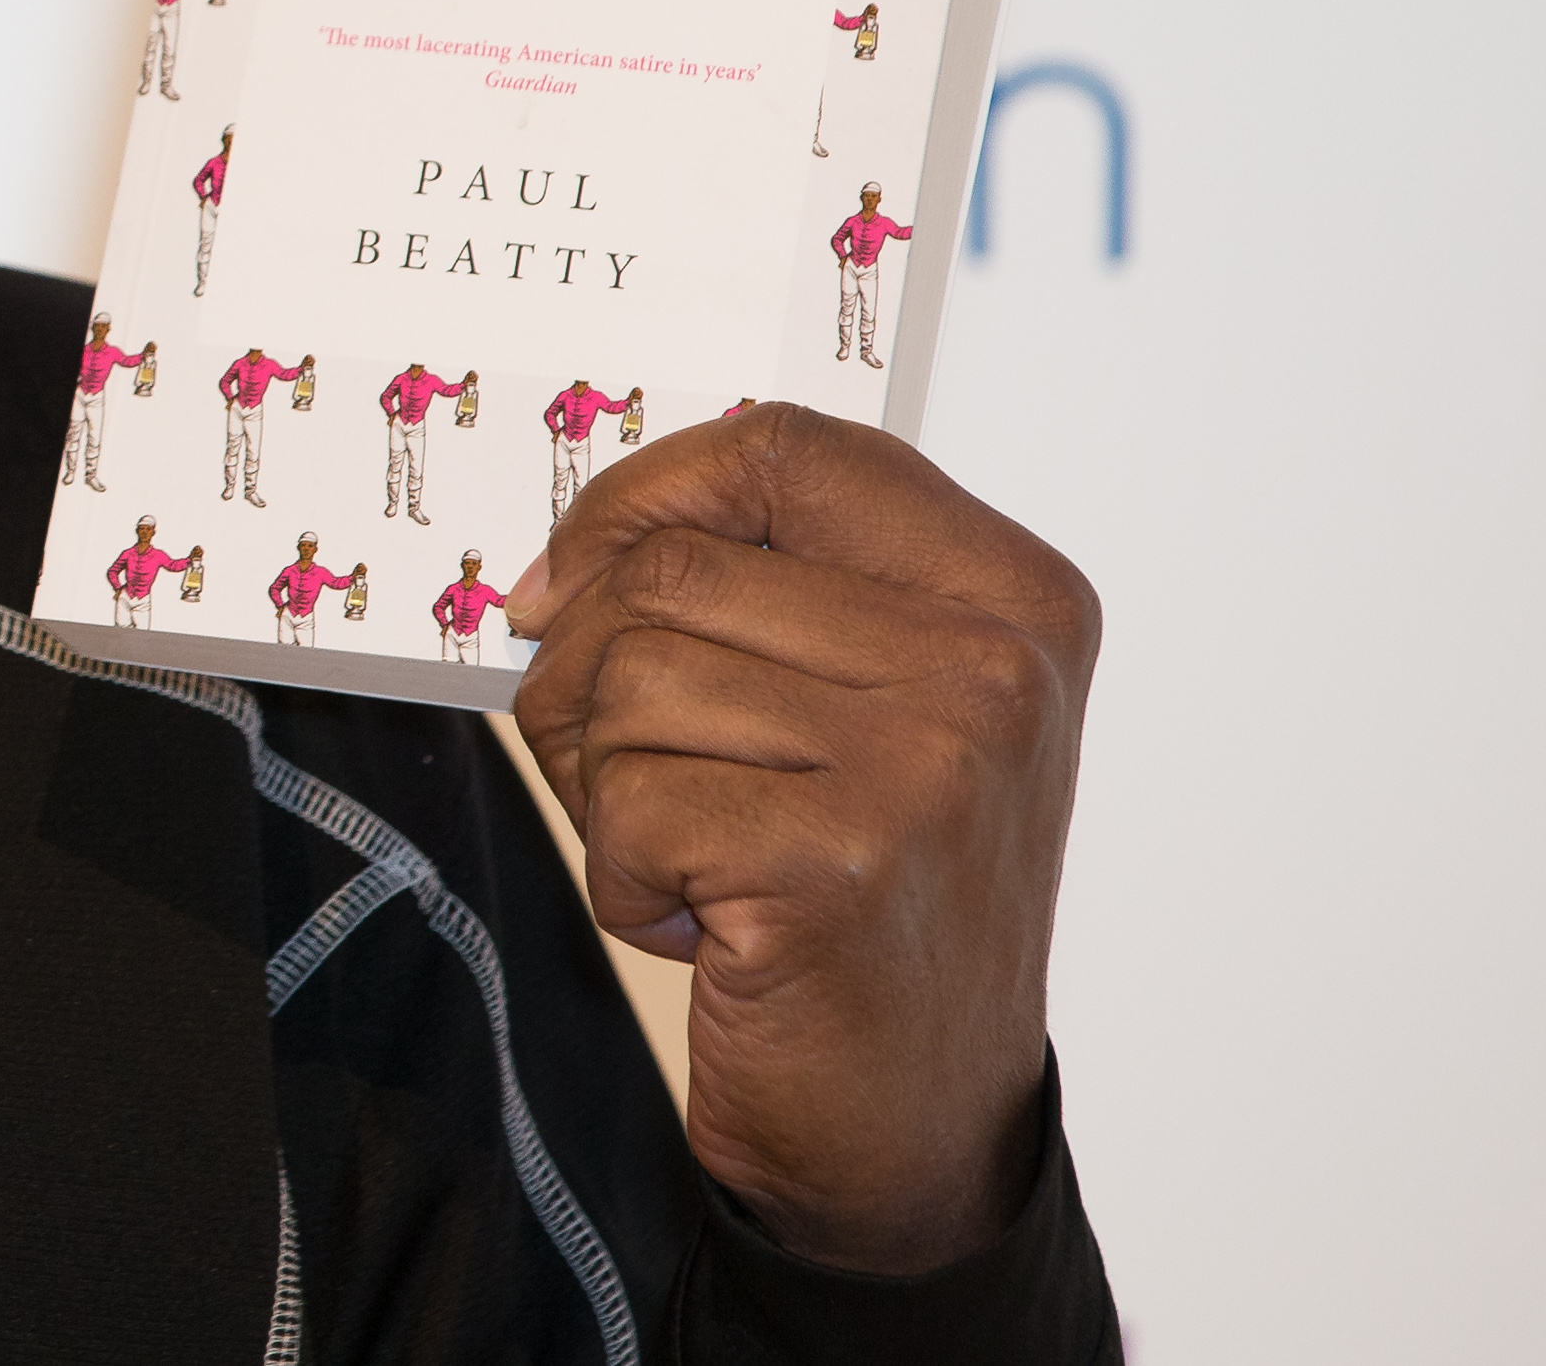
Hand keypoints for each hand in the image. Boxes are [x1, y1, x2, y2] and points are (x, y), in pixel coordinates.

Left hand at [503, 405, 1097, 1273]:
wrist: (918, 1127)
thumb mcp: (866, 709)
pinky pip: (623, 802)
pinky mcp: (837, 863)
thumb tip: (567, 557)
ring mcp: (926, 762)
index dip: (640, 497)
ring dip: (607, 787)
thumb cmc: (865, 899)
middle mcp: (993, 663)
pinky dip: (619, 876)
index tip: (566, 578)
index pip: (782, 448)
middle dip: (590, 676)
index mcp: (1009, 593)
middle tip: (638, 782)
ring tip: (696, 860)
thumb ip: (765, 590)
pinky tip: (707, 927)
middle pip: (670, 570)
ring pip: (627, 680)